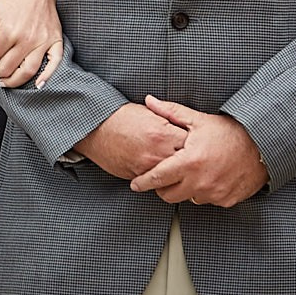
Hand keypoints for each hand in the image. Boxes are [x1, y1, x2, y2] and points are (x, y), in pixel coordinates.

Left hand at [0, 0, 63, 88]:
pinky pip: (54, 63)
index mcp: (9, 31)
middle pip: (7, 68)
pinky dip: (46, 77)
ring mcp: (43, 41)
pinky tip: (38, 84)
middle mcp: (27, 38)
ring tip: (5, 81)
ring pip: (28, 72)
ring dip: (14, 81)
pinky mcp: (55, 40)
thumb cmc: (10, 0)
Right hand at [72, 103, 187, 180]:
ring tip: (182, 168)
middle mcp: (158, 152)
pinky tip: (165, 174)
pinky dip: (162, 179)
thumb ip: (169, 121)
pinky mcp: (138, 175)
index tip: (198, 142)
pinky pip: (156, 182)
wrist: (97, 128)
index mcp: (163, 133)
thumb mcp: (149, 113)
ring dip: (178, 173)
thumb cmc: (121, 118)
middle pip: (186, 162)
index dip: (196, 142)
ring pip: (173, 176)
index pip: (192, 142)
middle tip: (195, 158)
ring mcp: (148, 166)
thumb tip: (186, 126)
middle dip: (191, 160)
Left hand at [129, 96, 269, 205]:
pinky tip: (209, 177)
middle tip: (165, 176)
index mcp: (189, 162)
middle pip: (168, 195)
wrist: (263, 145)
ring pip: (188, 199)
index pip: (157, 178)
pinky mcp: (226, 200)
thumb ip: (170, 112)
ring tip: (192, 172)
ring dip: (185, 189)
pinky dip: (204, 192)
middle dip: (162, 187)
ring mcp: (214, 194)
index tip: (135, 184)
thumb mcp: (199, 120)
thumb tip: (149, 100)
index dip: (143, 183)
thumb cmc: (231, 132)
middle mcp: (200, 182)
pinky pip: (207, 201)